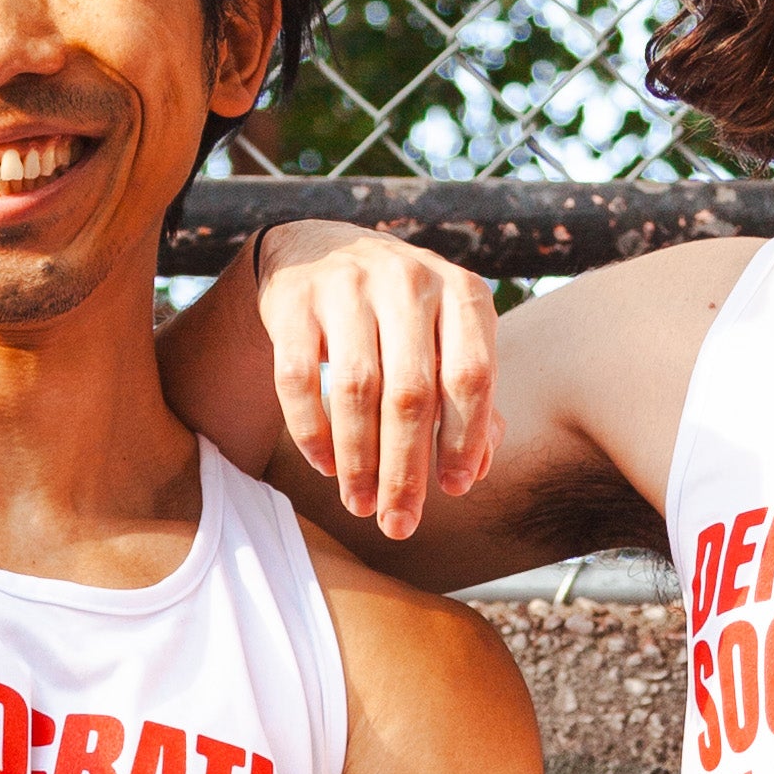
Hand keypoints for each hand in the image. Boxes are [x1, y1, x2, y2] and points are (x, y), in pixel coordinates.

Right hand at [255, 223, 502, 538]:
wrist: (321, 250)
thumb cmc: (402, 317)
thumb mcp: (447, 342)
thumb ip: (470, 401)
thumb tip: (479, 470)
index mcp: (460, 292)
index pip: (471, 376)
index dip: (464, 440)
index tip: (454, 490)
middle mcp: (408, 281)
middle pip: (411, 393)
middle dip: (406, 470)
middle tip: (399, 524)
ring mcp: (347, 284)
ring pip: (356, 390)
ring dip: (358, 461)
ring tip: (360, 504)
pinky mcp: (294, 299)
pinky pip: (298, 378)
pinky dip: (312, 431)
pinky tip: (325, 467)